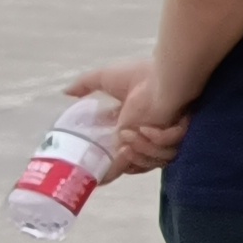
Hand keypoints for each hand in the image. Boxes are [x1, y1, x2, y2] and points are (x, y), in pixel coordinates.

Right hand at [69, 55, 188, 177]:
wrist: (164, 74)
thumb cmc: (139, 75)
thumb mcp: (105, 79)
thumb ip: (84, 85)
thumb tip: (65, 92)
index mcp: (132, 128)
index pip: (122, 157)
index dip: (111, 166)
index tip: (97, 167)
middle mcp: (148, 137)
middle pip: (136, 166)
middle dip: (123, 165)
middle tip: (120, 150)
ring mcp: (164, 139)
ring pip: (151, 162)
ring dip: (139, 151)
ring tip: (130, 134)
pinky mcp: (177, 137)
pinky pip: (166, 152)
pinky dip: (154, 142)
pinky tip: (146, 129)